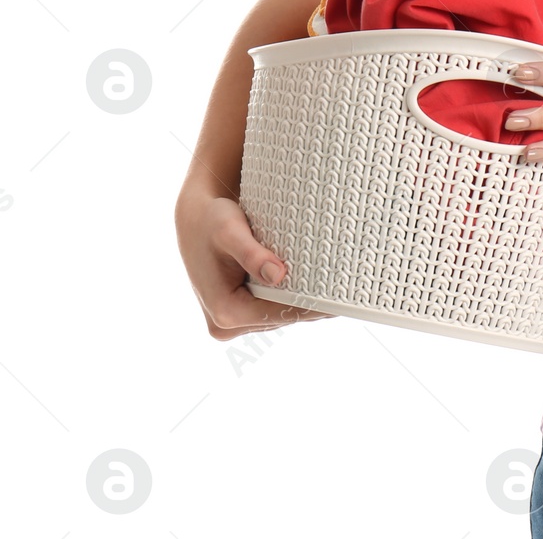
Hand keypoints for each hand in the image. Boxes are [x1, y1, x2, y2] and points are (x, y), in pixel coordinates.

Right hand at [175, 188, 337, 337]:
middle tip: (347, 290)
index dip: (312, 305)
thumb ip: (252, 254)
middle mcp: (226, 324)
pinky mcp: (239, 312)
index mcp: (224, 312)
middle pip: (282, 317)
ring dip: (304, 302)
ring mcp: (232, 321)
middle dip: (311, 304)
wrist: (195, 219)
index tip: (340, 296)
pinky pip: (273, 308)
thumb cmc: (211, 220)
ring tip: (338, 288)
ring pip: (279, 315)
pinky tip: (317, 286)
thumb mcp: (229, 232)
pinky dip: (292, 298)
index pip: (280, 314)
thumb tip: (278, 275)